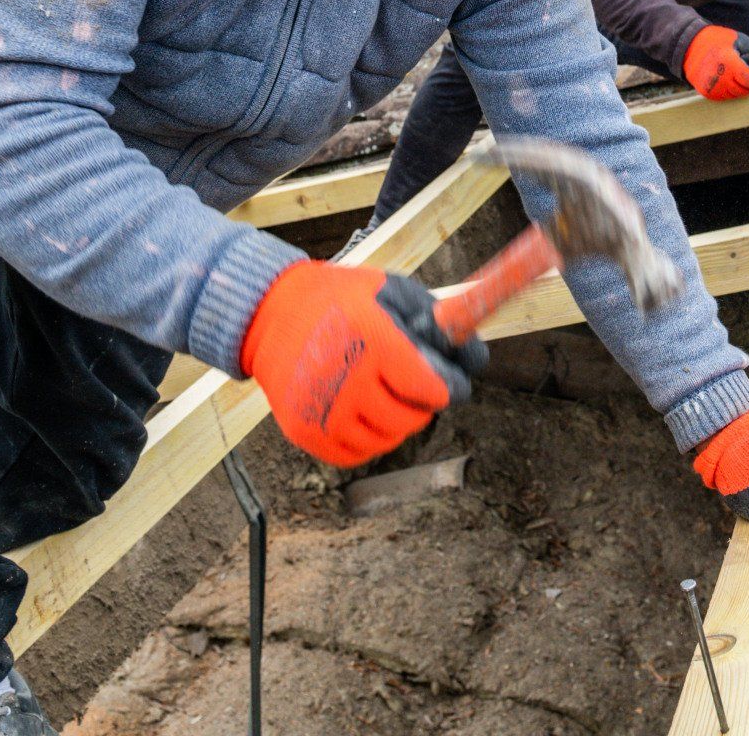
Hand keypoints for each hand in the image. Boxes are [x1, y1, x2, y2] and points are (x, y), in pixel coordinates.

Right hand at [240, 261, 486, 467]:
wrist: (270, 312)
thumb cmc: (342, 299)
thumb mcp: (394, 293)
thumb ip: (439, 323)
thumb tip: (478, 359)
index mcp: (373, 342)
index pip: (431, 389)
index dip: (450, 388)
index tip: (452, 384)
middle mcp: (346, 381)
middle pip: (411, 420)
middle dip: (423, 405)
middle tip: (416, 388)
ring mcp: (322, 410)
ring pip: (385, 441)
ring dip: (398, 424)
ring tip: (388, 397)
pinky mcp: (303, 431)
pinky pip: (354, 455)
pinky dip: (368, 440)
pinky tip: (365, 413)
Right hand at [683, 25, 748, 100]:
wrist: (689, 46)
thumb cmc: (716, 40)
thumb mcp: (739, 40)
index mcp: (729, 62)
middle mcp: (719, 78)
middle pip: (746, 90)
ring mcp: (712, 87)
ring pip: (736, 95)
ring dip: (741, 87)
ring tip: (737, 74)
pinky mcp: (706, 93)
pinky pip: (726, 97)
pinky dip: (730, 90)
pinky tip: (726, 78)